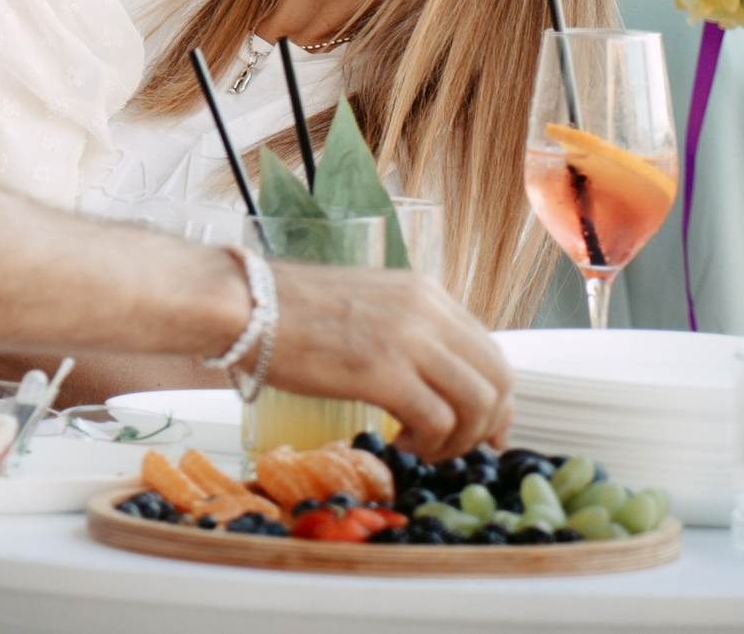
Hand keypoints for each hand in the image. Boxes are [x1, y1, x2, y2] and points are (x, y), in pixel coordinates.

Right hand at [261, 262, 512, 461]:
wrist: (246, 303)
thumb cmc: (291, 310)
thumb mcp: (368, 307)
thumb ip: (406, 333)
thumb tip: (430, 380)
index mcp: (427, 293)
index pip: (490, 351)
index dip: (496, 401)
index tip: (484, 432)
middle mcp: (428, 310)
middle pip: (497, 379)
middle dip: (487, 427)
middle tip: (457, 452)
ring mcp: (409, 339)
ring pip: (477, 404)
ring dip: (458, 442)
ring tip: (422, 450)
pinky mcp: (384, 371)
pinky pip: (437, 421)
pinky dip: (427, 445)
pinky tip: (399, 444)